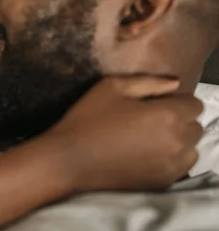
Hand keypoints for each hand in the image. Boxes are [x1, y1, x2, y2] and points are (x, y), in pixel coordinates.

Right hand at [42, 75, 202, 192]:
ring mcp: (172, 166)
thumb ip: (148, 81)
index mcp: (167, 115)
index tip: (154, 103)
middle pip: (195, 127)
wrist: (69, 160)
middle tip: (149, 119)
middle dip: (178, 120)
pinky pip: (180, 167)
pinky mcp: (163, 182)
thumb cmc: (87, 118)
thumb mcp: (112, 87)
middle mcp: (177, 142)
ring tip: (148, 138)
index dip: (175, 100)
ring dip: (177, 142)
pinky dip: (169, 160)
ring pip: (191, 149)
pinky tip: (144, 154)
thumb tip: (174, 83)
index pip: (194, 104)